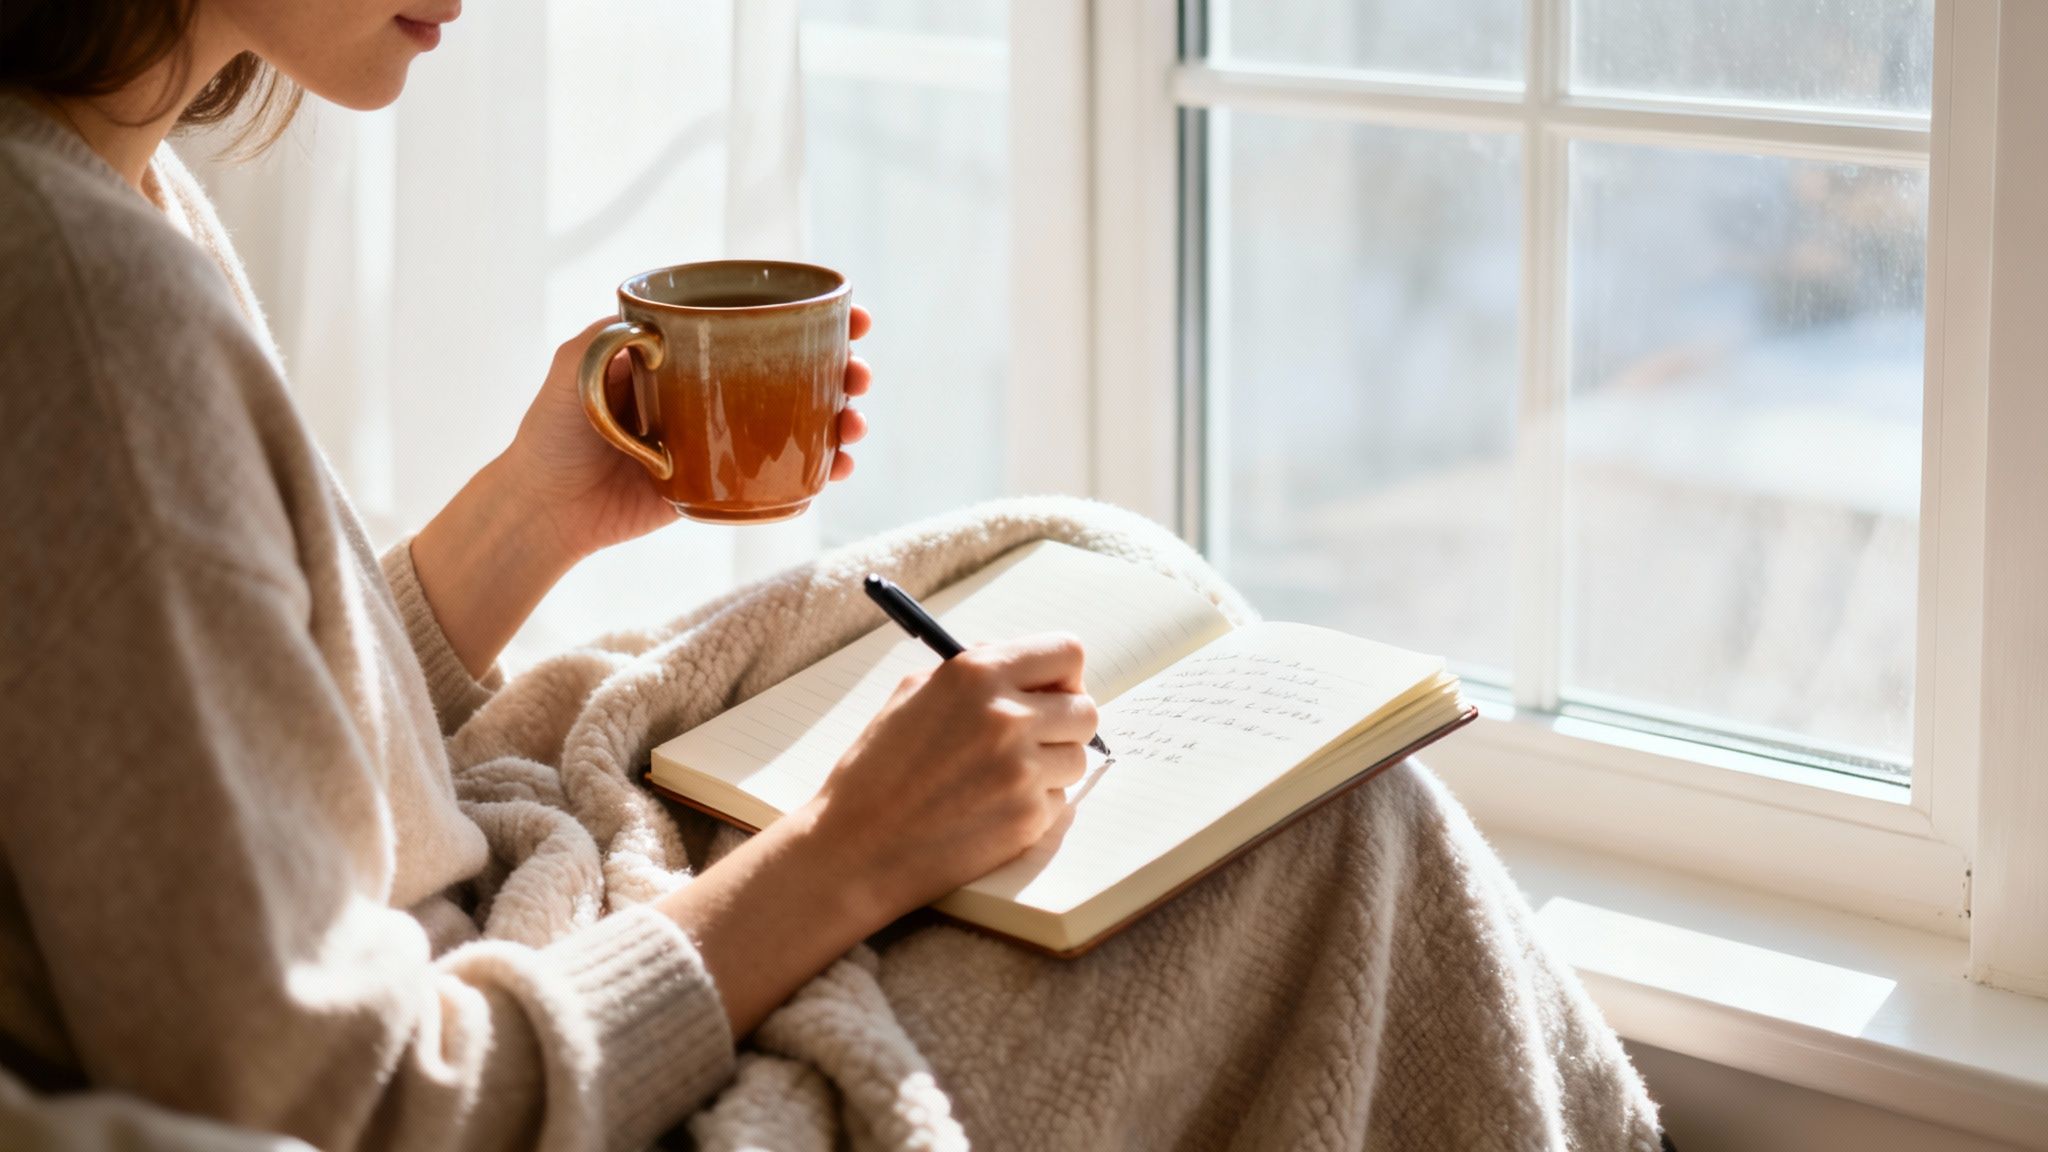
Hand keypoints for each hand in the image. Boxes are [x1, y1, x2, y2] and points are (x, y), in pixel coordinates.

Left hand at [501, 306, 873, 563]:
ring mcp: (727, 435)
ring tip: (855, 425)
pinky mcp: (728, 480)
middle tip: (860, 375)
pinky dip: (823, 469)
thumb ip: (611, 338)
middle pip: (799, 369)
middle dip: (844, 368)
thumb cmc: (554, 430)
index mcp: (691, 348)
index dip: (815, 317)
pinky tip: (841, 467)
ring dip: (844, 417)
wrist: (547, 507)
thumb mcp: (575, 366)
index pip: (762, 321)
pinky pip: (786, 471)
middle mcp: (717, 386)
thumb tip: (660, 328)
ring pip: (804, 419)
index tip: (853, 316)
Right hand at [805, 633, 1098, 913]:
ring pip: (1077, 758)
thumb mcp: (913, 695)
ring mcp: (1020, 769)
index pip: (1066, 653)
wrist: (855, 848)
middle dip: (1065, 723)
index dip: (1063, 674)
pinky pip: (1060, 802)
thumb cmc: (877, 771)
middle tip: (1036, 737)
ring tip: (1001, 777)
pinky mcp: (1028, 817)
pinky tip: (990, 809)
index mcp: (976, 674)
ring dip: (1051, 767)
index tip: (1052, 690)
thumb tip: (1026, 667)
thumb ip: (975, 673)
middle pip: (1085, 709)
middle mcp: (1005, 716)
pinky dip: (1035, 805)